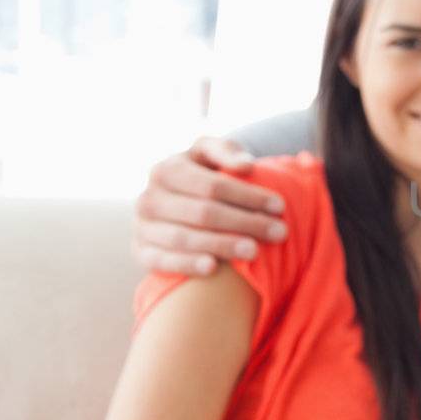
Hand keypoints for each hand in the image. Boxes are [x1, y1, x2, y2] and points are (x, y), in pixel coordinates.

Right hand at [132, 137, 288, 275]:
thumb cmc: (200, 177)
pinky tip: (212, 268)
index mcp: (166, 170)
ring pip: (184, 238)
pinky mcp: (141, 252)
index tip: (280, 206)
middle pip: (204, 213)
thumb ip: (226, 151)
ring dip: (222, 245)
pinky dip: (186, 264)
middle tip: (279, 233)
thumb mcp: (209, 155)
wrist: (172, 205)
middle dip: (245, 222)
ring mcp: (142, 227)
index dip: (248, 196)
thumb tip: (246, 166)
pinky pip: (162, 261)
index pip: (213, 185)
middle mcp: (149, 198)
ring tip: (255, 251)